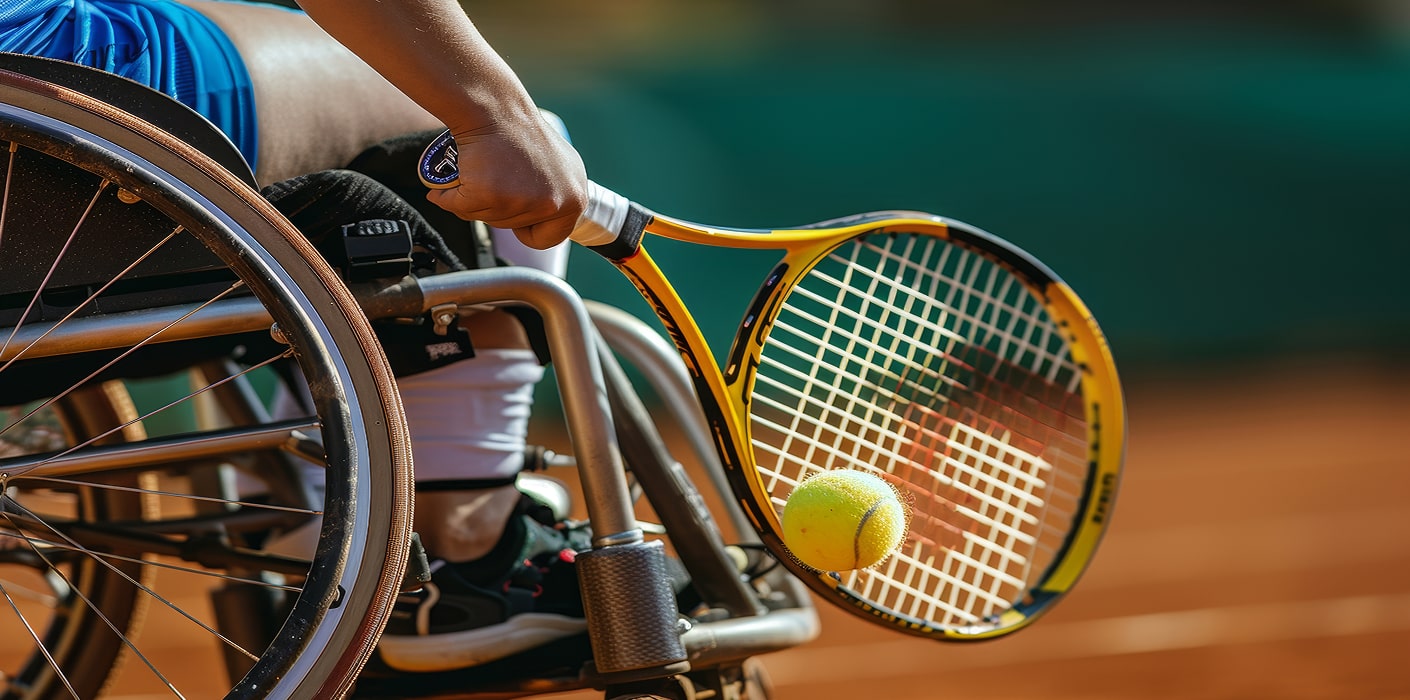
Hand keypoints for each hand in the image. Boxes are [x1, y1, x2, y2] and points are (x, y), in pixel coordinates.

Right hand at [425, 114, 587, 249]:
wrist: (495, 106)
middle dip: (497, 208)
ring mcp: (526, 201)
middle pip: (513, 227)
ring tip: (479, 171)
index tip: (517, 210)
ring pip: (488, 218)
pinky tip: (453, 180)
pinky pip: (464, 208)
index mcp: (575, 197)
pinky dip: (451, 197)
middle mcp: (556, 202)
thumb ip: (553, 193)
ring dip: (475, 200)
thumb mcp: (556, 165)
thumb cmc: (519, 129)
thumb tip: (539, 217)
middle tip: (495, 176)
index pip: (552, 238)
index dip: (529, 228)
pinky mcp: (494, 196)